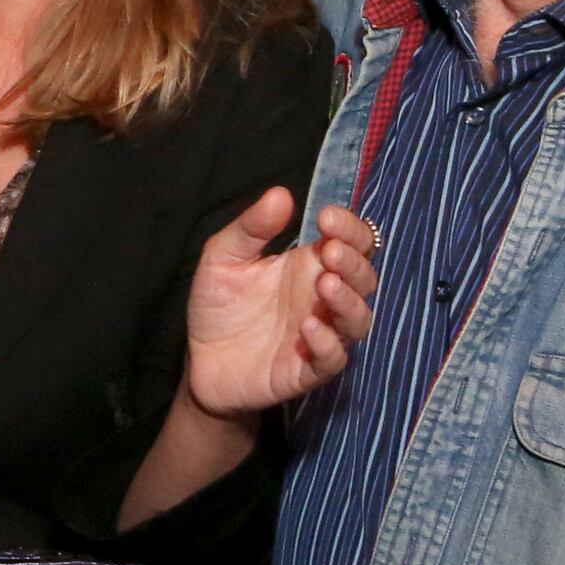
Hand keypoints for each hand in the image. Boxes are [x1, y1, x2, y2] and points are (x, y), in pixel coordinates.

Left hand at [181, 193, 378, 419]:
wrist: (201, 361)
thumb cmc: (219, 306)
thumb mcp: (223, 258)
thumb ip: (251, 228)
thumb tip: (280, 194)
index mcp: (312, 266)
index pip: (352, 242)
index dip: (349, 228)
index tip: (326, 217)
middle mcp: (324, 299)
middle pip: (364, 277)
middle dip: (354, 262)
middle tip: (330, 252)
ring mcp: (322, 334)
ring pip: (359, 318)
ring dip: (348, 300)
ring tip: (326, 285)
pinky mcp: (309, 370)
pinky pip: (333, 358)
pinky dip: (326, 342)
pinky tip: (307, 327)